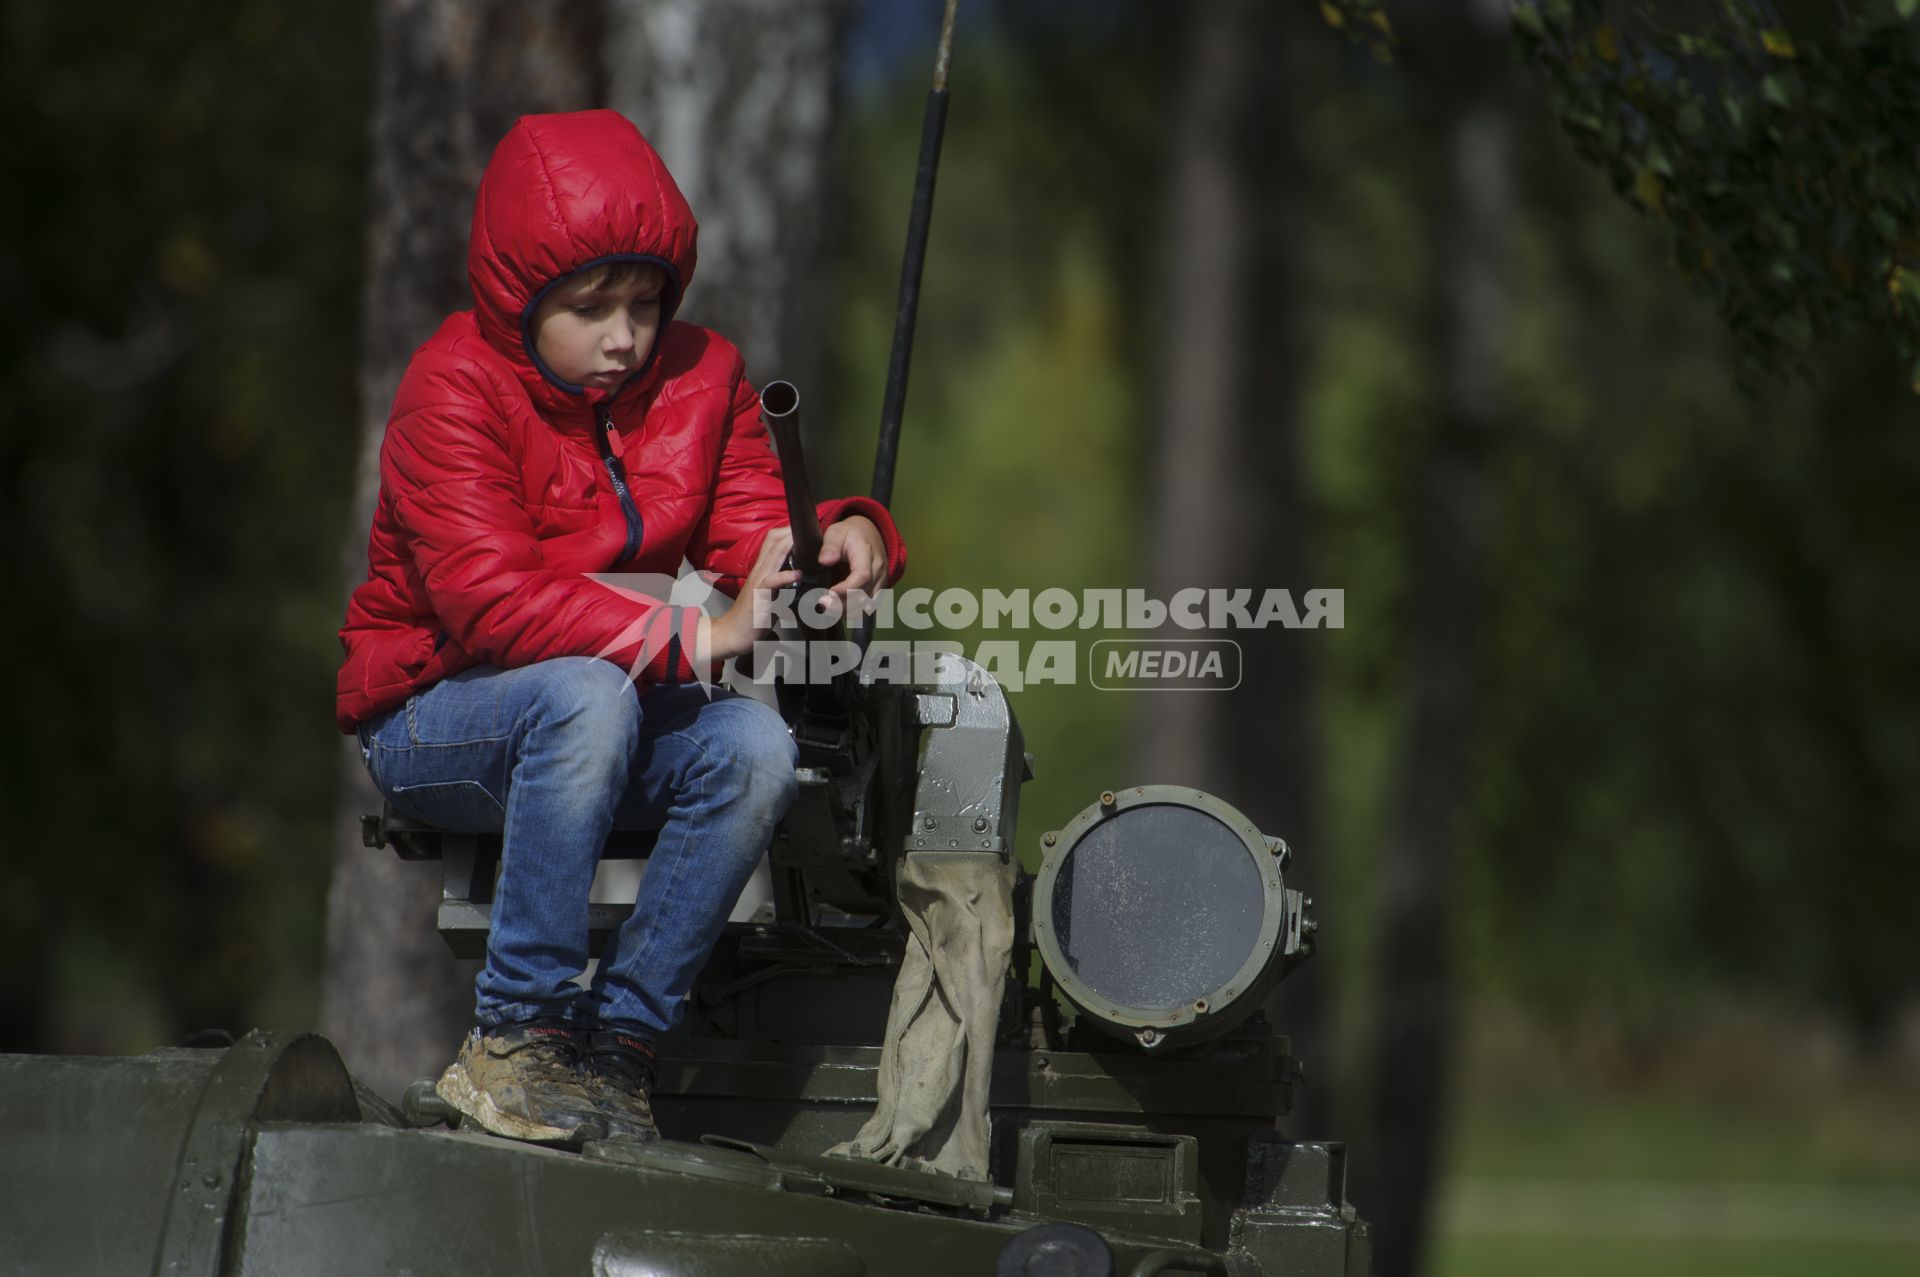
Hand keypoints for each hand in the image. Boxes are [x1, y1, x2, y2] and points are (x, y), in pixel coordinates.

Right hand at [697, 526, 798, 664]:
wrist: (733, 633)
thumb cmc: (753, 615)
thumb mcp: (769, 594)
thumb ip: (781, 583)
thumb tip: (799, 577)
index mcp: (762, 569)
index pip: (772, 541)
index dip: (786, 531)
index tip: (804, 528)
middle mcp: (759, 571)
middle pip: (772, 542)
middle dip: (790, 531)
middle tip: (809, 525)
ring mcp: (758, 582)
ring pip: (772, 556)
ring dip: (788, 545)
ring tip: (804, 538)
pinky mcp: (759, 596)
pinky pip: (771, 582)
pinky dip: (785, 576)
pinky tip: (797, 572)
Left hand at [817, 515, 887, 615]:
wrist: (868, 534)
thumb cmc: (849, 534)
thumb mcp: (835, 533)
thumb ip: (829, 546)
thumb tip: (825, 560)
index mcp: (866, 552)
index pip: (862, 575)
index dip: (847, 588)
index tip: (830, 594)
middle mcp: (878, 568)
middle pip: (865, 593)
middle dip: (843, 604)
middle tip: (823, 605)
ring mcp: (881, 580)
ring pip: (869, 604)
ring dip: (849, 611)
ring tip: (829, 610)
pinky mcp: (880, 588)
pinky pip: (870, 605)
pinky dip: (856, 611)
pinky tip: (840, 612)